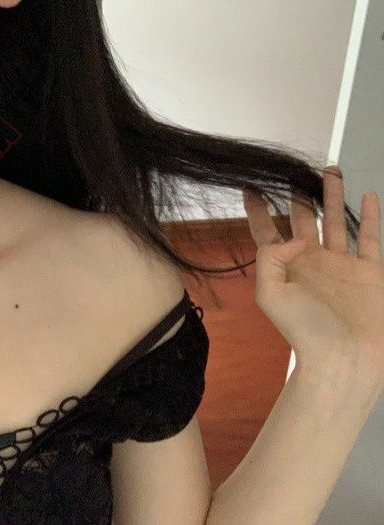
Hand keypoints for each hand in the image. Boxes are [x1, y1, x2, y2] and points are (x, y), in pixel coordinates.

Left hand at [242, 166, 382, 385]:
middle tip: (291, 171)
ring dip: (332, 196)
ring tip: (329, 169)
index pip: (266, 232)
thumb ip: (271, 259)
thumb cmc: (304, 328)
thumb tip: (294, 237)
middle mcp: (311, 260)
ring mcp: (341, 264)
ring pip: (335, 221)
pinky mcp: (369, 271)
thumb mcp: (271, 294)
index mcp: (285, 266)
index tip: (248, 187)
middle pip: (301, 219)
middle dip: (296, 196)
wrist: (345, 357)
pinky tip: (368, 196)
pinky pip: (370, 237)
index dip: (258, 211)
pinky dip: (370, 216)